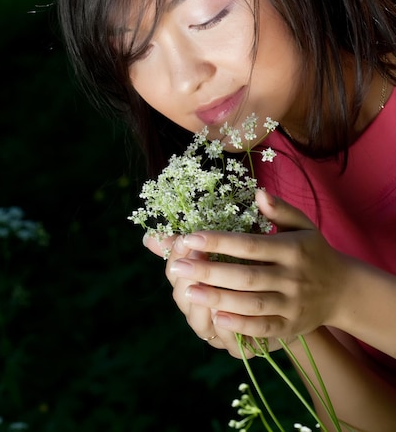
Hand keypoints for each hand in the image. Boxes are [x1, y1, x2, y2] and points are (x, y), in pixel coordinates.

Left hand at [143, 189, 348, 357]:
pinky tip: (215, 319)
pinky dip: (240, 325)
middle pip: (246, 276)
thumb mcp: (303, 225)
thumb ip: (280, 209)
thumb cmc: (313, 251)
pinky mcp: (291, 326)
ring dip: (218, 299)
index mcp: (291, 248)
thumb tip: (257, 192)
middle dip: (209, 271)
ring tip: (187, 292)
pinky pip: (264, 328)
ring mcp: (292, 304)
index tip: (189, 238)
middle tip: (178, 267)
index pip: (249, 244)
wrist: (343, 290)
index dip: (218, 241)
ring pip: (251, 304)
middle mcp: (292, 277)